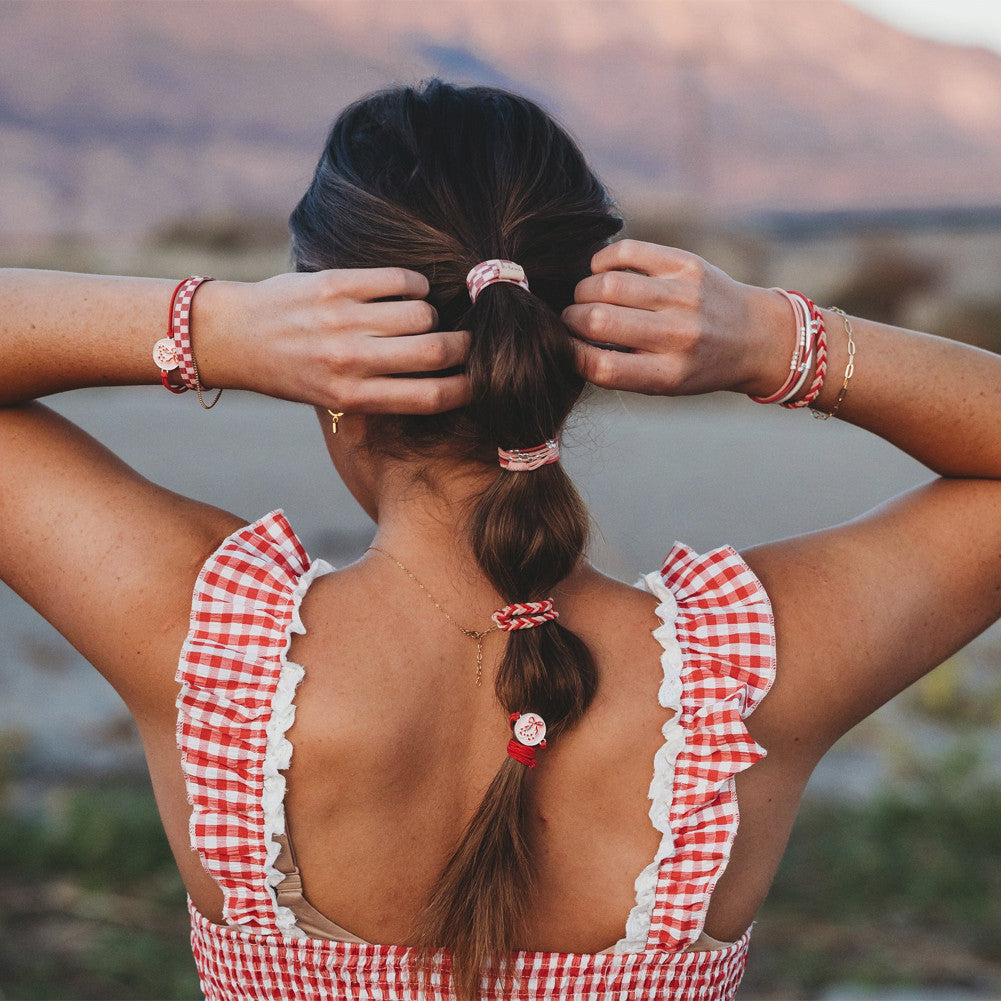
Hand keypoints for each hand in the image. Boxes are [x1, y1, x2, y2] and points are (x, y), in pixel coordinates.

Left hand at [199, 268, 470, 413]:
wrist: (235, 337)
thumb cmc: (292, 372)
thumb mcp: (335, 399)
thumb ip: (383, 391)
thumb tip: (446, 375)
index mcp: (353, 397)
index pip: (431, 397)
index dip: (468, 387)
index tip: (479, 379)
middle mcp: (350, 361)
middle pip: (437, 351)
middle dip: (462, 345)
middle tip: (465, 340)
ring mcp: (343, 320)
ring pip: (422, 311)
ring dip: (430, 312)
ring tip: (417, 314)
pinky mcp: (336, 284)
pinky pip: (401, 280)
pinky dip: (413, 283)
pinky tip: (404, 289)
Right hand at [562, 240, 791, 397]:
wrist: (754, 337)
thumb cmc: (696, 365)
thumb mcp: (663, 384)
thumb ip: (619, 368)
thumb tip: (566, 339)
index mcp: (668, 374)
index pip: (600, 366)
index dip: (570, 354)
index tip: (563, 347)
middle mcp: (678, 336)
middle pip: (597, 321)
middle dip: (570, 319)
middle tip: (569, 319)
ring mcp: (683, 296)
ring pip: (606, 285)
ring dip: (583, 291)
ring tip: (585, 298)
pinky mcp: (686, 265)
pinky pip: (627, 253)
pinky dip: (603, 261)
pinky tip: (601, 272)